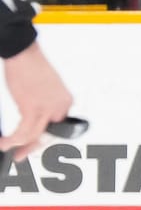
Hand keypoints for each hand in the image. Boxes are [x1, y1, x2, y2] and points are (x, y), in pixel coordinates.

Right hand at [0, 42, 73, 156]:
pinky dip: (12, 140)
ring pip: (34, 136)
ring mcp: (47, 109)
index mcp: (66, 102)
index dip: (45, 139)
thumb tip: (35, 117)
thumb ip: (45, 104)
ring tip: (6, 148)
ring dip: (18, 145)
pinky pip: (23, 132)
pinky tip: (4, 143)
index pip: (58, 128)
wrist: (24, 54)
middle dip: (32, 147)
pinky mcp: (31, 108)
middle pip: (48, 135)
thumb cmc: (32, 68)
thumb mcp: (45, 89)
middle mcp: (60, 107)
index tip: (34, 145)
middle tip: (21, 155)